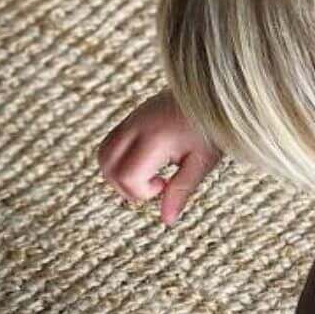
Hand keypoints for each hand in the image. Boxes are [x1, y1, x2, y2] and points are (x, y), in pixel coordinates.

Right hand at [98, 91, 222, 225]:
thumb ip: (181, 190)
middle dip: (126, 188)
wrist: (210, 93)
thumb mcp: (202, 163)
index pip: (127, 175)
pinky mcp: (130, 118)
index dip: (141, 192)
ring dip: (118, 175)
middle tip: (155, 185)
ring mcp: (130, 120)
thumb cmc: (210, 129)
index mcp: (155, 138)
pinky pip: (110, 144)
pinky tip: (145, 162)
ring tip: (147, 175)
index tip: (163, 186)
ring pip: (103, 155)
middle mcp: (136, 127)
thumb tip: (167, 220)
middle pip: (108, 167)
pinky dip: (119, 161)